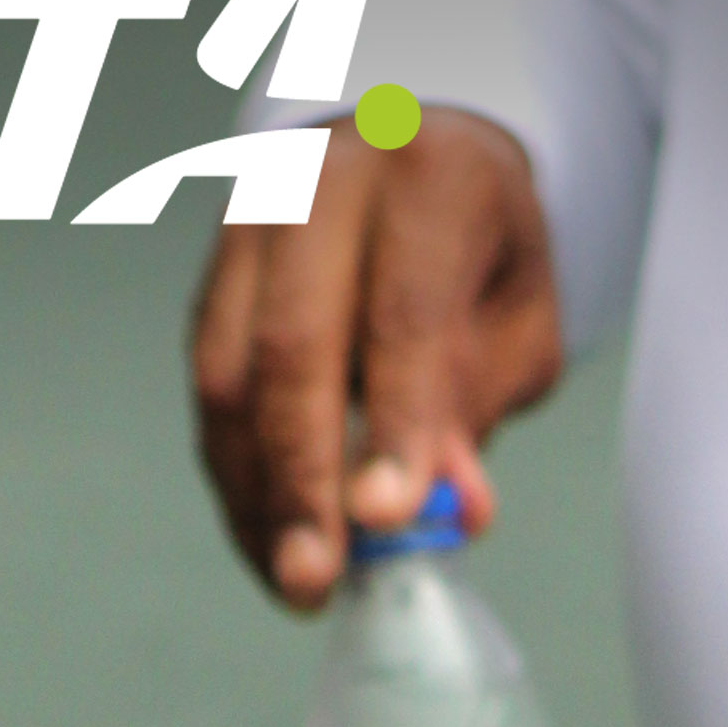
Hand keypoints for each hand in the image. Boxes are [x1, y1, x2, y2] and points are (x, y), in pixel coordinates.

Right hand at [189, 105, 564, 608]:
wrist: (411, 146)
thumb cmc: (475, 248)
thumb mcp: (519, 317)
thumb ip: (480, 405)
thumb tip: (449, 511)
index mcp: (425, 175)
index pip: (400, 315)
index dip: (391, 424)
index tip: (386, 520)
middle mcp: (323, 182)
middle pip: (290, 343)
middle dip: (300, 477)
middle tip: (314, 580)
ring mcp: (252, 222)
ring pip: (227, 375)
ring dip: (254, 494)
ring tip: (294, 580)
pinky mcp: (213, 273)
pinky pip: (208, 389)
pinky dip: (239, 476)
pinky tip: (271, 538)